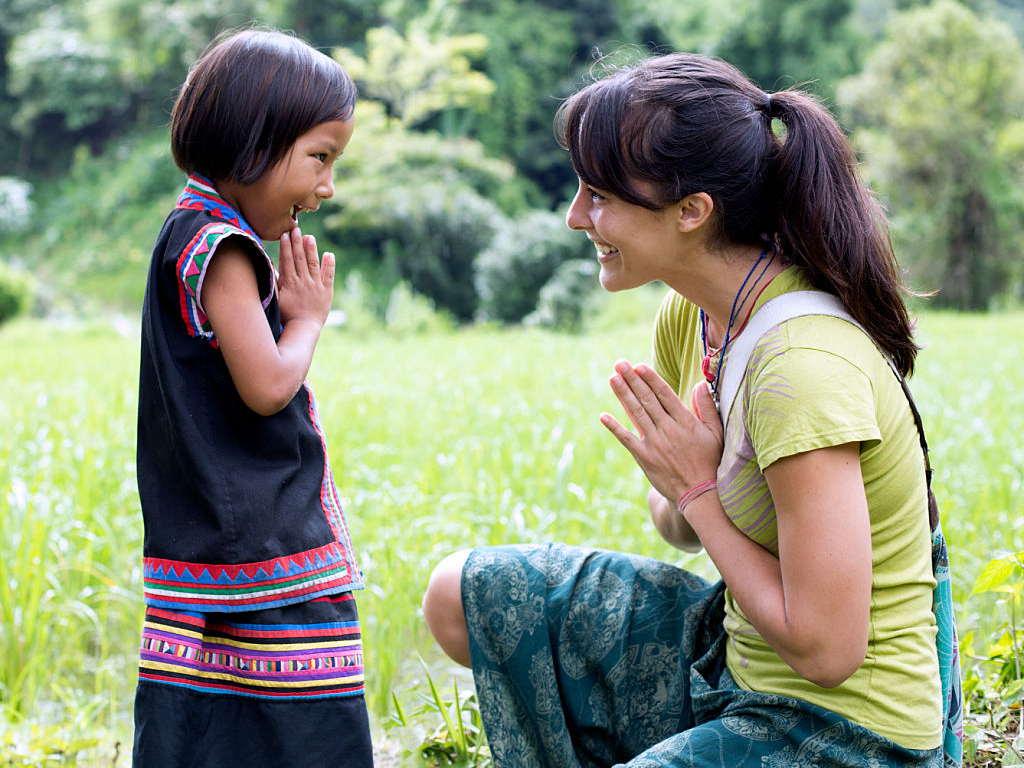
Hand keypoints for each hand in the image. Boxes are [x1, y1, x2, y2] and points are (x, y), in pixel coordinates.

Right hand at [276, 228, 334, 328]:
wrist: (303, 328)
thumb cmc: (287, 315)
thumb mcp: (276, 299)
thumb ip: (274, 283)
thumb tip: (269, 267)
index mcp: (290, 283)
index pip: (287, 261)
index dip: (286, 247)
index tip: (285, 235)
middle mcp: (303, 282)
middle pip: (299, 259)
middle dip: (297, 243)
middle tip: (296, 229)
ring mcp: (316, 286)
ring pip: (313, 264)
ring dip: (311, 249)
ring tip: (310, 237)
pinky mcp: (326, 292)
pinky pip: (329, 276)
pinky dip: (329, 265)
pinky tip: (329, 254)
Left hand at [600, 360, 723, 504]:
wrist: (699, 494)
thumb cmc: (710, 461)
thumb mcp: (716, 433)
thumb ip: (707, 408)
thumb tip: (700, 384)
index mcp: (685, 422)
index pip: (664, 394)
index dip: (650, 379)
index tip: (639, 366)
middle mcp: (667, 429)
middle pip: (646, 399)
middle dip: (632, 380)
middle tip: (620, 363)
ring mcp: (654, 443)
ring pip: (636, 413)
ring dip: (622, 395)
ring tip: (612, 378)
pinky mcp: (644, 458)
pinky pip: (626, 439)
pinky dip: (614, 427)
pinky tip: (603, 416)